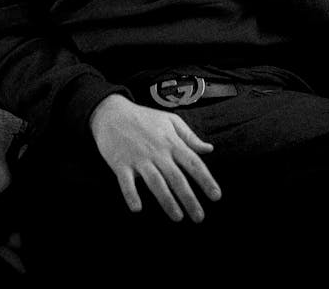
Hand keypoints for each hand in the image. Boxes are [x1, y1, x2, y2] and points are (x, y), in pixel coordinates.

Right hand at [89, 94, 221, 222]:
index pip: (193, 162)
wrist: (112, 112)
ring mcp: (138, 158)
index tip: (216, 196)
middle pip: (176, 178)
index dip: (206, 180)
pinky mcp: (120, 163)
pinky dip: (131, 195)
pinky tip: (137, 208)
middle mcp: (157, 152)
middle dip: (189, 199)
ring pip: (155, 183)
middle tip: (199, 217)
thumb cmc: (144, 117)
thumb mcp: (170, 120)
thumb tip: (209, 149)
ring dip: (167, 201)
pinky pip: (126, 182)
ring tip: (178, 217)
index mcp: (171, 142)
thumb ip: (190, 137)